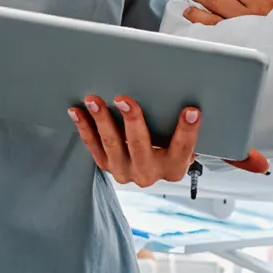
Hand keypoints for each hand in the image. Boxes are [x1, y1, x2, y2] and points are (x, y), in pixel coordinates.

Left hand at [69, 93, 206, 186]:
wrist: (152, 168)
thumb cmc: (170, 146)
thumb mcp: (183, 141)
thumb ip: (188, 127)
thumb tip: (195, 102)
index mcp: (174, 167)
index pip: (183, 148)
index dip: (188, 130)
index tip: (191, 111)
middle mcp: (149, 173)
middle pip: (141, 146)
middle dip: (132, 121)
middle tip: (124, 99)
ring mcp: (125, 171)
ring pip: (112, 145)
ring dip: (102, 120)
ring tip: (94, 100)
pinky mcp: (107, 165)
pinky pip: (93, 146)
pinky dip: (84, 127)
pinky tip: (77, 111)